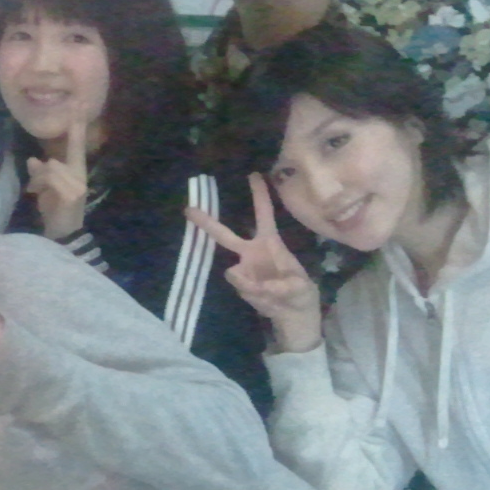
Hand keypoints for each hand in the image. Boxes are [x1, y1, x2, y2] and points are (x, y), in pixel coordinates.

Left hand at [24, 116, 89, 240]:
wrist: (62, 233)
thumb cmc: (54, 211)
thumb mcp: (44, 189)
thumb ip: (41, 173)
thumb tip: (32, 160)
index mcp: (76, 172)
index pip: (77, 147)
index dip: (77, 129)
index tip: (78, 108)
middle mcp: (80, 176)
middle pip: (53, 162)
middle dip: (39, 174)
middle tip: (34, 188)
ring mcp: (78, 185)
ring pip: (50, 168)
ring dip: (38, 181)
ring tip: (36, 193)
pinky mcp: (72, 193)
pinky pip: (50, 178)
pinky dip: (39, 185)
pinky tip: (37, 195)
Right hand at [185, 174, 322, 352]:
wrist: (293, 314)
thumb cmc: (300, 292)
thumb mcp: (300, 287)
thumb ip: (281, 284)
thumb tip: (261, 285)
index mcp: (270, 242)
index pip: (264, 214)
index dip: (259, 195)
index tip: (254, 174)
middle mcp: (251, 252)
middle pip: (225, 235)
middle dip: (206, 223)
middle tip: (188, 210)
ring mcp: (243, 269)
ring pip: (233, 272)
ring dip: (251, 284)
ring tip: (270, 293)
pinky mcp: (240, 286)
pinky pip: (240, 288)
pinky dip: (254, 294)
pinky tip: (267, 299)